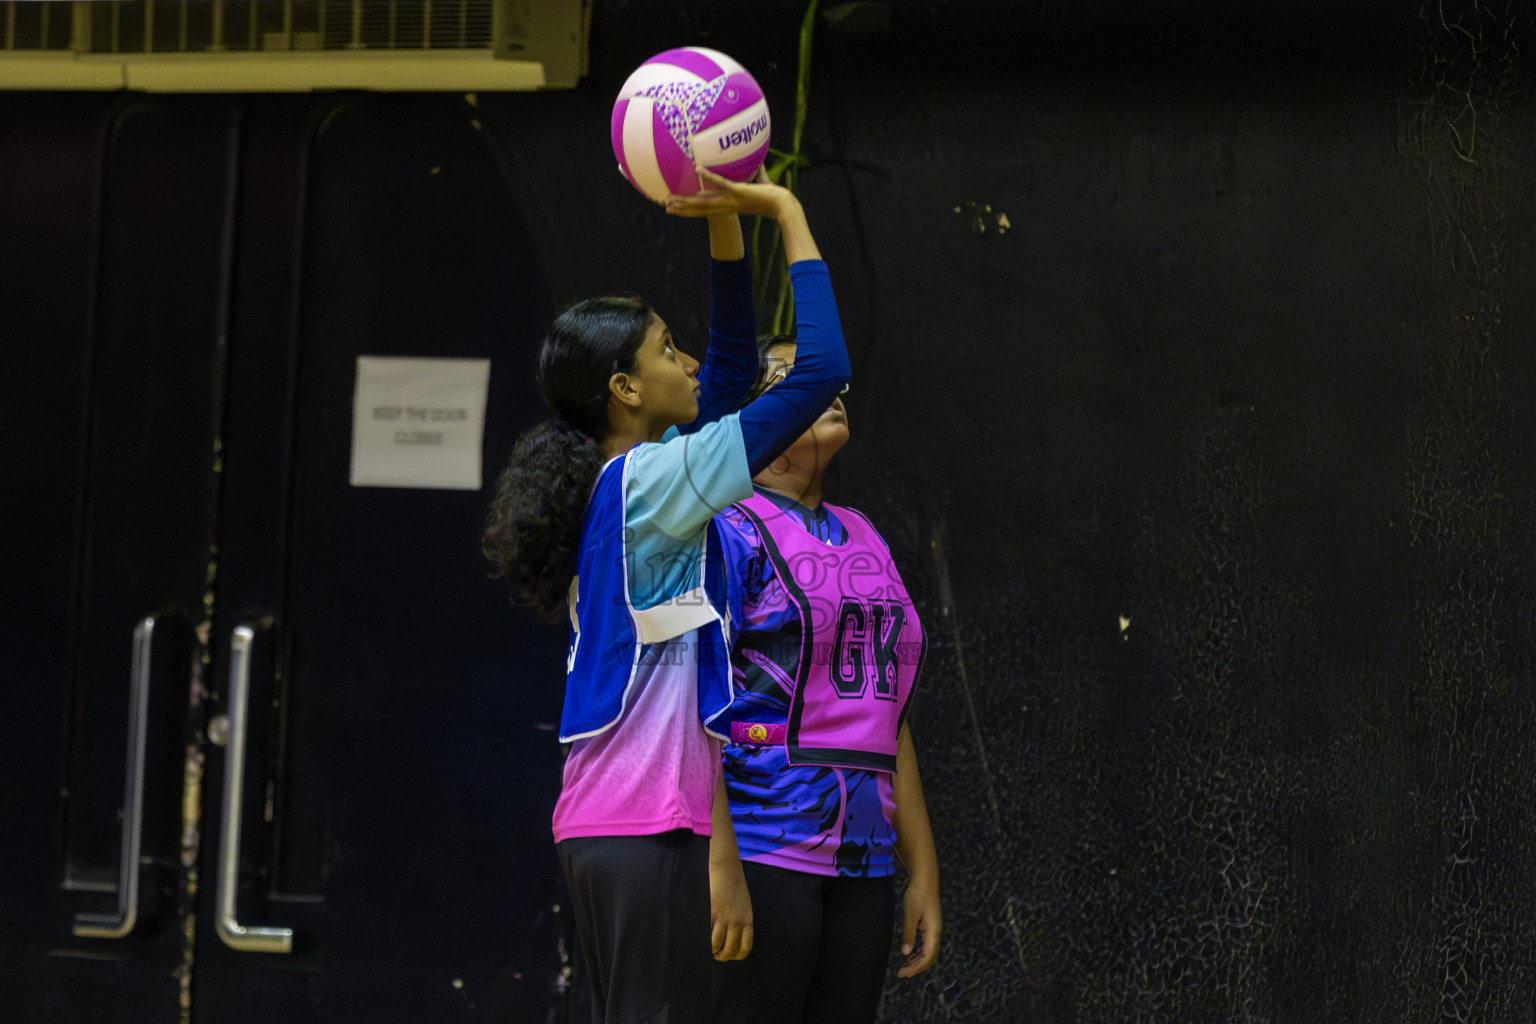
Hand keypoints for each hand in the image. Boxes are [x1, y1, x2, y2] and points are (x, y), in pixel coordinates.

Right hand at [665, 166, 797, 220]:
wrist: (784, 206)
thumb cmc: (775, 198)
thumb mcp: (761, 184)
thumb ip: (757, 173)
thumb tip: (758, 159)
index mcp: (729, 207)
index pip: (706, 208)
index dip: (691, 209)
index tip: (677, 207)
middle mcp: (727, 206)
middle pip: (700, 208)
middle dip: (682, 208)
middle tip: (665, 206)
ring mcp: (731, 200)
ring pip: (704, 200)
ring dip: (687, 199)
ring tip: (671, 198)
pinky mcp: (739, 191)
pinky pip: (721, 182)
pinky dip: (710, 176)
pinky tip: (698, 169)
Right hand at [709, 859, 753, 960]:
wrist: (726, 867)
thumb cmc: (734, 885)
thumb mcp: (744, 905)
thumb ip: (741, 920)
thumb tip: (732, 937)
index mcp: (748, 920)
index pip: (745, 948)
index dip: (736, 955)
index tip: (729, 955)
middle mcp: (737, 922)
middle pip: (730, 950)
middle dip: (721, 956)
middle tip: (716, 954)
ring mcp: (724, 918)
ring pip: (716, 945)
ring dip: (711, 950)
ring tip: (707, 947)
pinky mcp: (711, 912)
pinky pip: (706, 933)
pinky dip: (702, 939)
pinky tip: (700, 937)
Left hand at [896, 876, 941, 977]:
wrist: (925, 880)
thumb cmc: (917, 896)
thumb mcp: (910, 915)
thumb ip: (908, 934)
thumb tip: (905, 953)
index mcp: (933, 933)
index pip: (927, 957)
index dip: (916, 968)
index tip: (903, 973)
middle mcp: (936, 933)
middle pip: (929, 958)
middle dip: (916, 967)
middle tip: (901, 973)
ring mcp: (933, 930)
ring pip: (928, 952)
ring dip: (917, 961)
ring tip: (904, 967)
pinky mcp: (929, 926)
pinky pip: (926, 945)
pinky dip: (918, 953)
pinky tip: (910, 954)